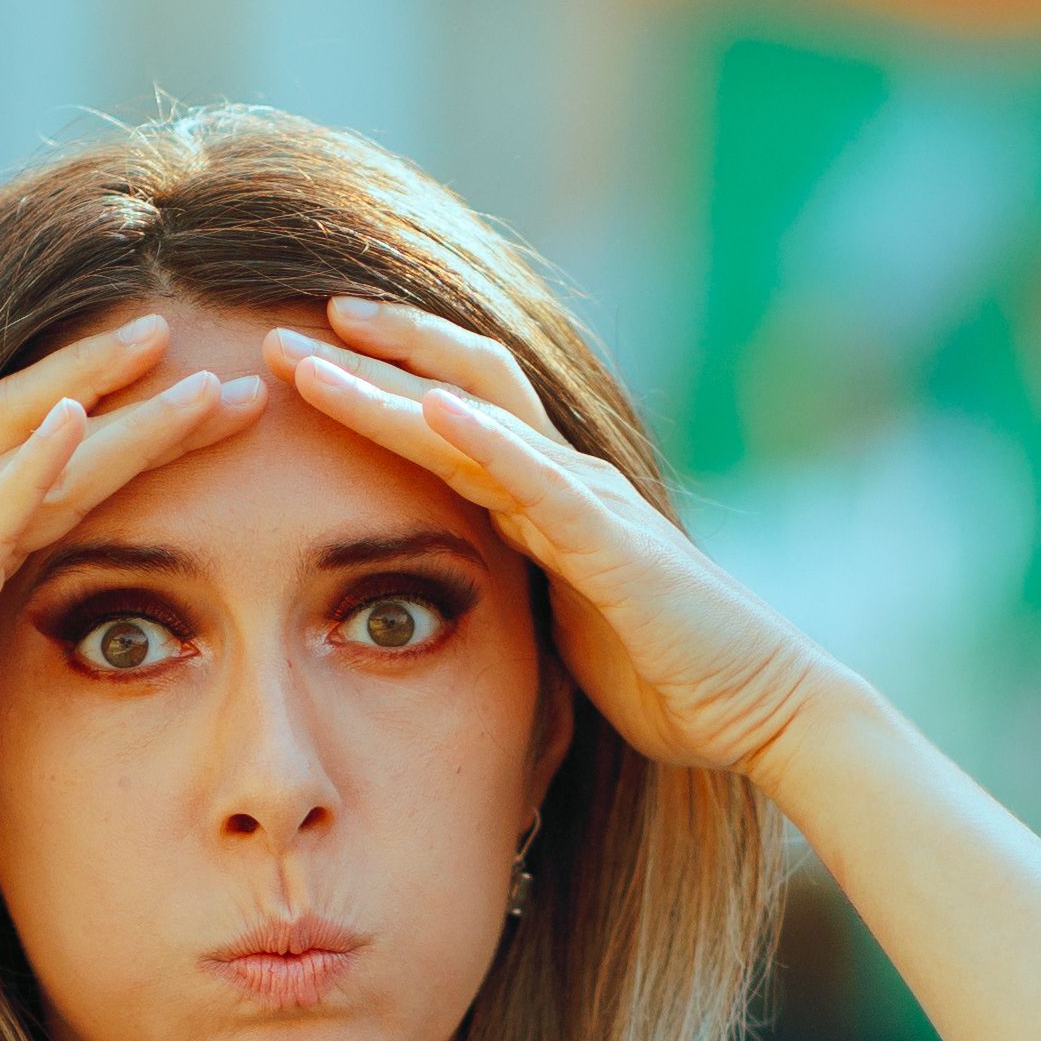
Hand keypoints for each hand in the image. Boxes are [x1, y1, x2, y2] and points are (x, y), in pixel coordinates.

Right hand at [0, 312, 262, 845]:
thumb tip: (32, 632)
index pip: (43, 455)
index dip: (118, 415)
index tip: (193, 394)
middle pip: (50, 431)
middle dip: (139, 394)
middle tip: (226, 369)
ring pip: (38, 461)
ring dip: (121, 417)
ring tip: (195, 382)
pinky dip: (30, 468)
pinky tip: (75, 422)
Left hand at [271, 301, 848, 780]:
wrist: (758, 708)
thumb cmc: (664, 673)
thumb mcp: (557, 622)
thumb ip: (513, 582)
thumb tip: (450, 586)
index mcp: (545, 500)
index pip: (447, 421)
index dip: (375, 385)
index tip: (304, 364)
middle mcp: (564, 481)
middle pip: (454, 389)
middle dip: (368, 356)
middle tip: (282, 332)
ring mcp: (591, 503)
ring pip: (480, 417)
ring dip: (397, 381)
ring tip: (326, 346)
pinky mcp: (616, 546)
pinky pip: (543, 483)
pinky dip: (488, 442)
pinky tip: (434, 410)